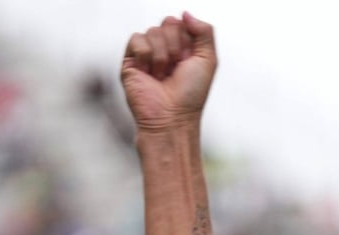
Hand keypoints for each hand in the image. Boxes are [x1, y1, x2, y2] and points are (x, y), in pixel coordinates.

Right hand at [121, 12, 216, 131]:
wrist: (172, 117)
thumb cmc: (191, 95)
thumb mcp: (208, 60)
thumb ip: (204, 32)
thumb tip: (186, 13)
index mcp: (184, 48)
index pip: (182, 23)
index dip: (187, 39)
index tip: (188, 59)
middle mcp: (165, 49)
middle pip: (167, 23)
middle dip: (176, 45)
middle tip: (176, 67)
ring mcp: (146, 54)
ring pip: (152, 31)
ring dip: (163, 55)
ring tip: (163, 75)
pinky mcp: (130, 61)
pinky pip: (136, 39)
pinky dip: (146, 56)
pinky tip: (149, 73)